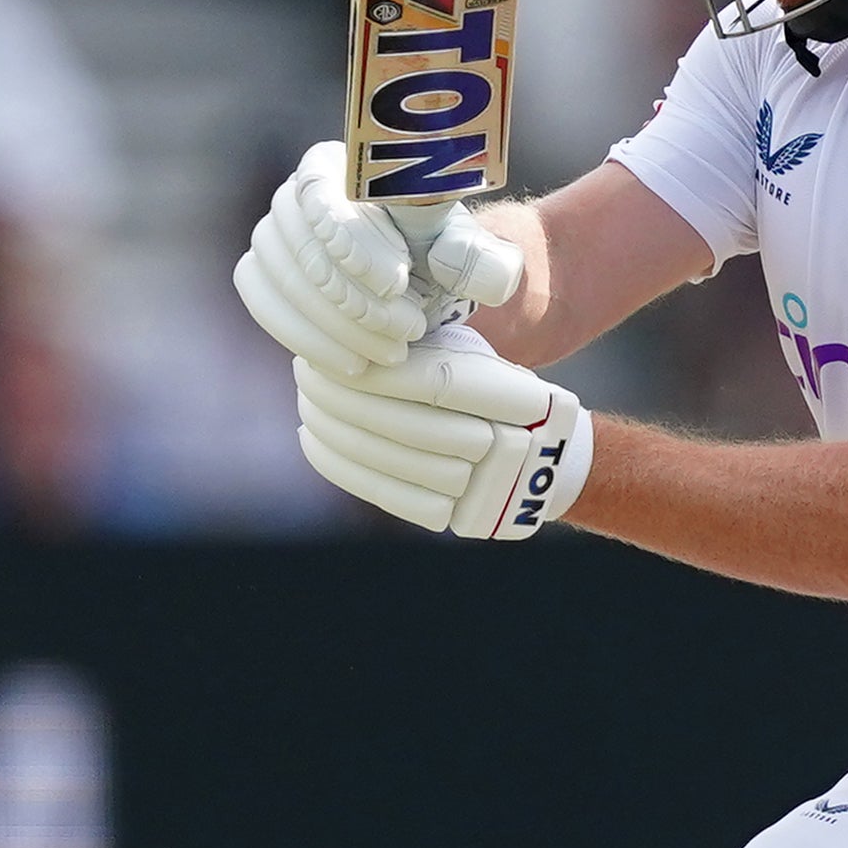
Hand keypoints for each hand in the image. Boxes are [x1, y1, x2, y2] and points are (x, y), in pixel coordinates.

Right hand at [234, 143, 526, 372]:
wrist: (412, 289)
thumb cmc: (436, 259)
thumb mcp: (463, 254)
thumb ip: (472, 257)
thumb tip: (480, 271)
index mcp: (341, 167)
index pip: (323, 191)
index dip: (351, 239)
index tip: (394, 284)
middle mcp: (296, 196)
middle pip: (300, 241)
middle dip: (353, 296)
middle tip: (408, 329)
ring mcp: (270, 236)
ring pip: (280, 276)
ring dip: (335, 323)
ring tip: (392, 351)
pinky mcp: (259, 277)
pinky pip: (264, 304)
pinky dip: (305, 338)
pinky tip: (353, 363)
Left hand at [295, 325, 591, 540]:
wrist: (542, 457)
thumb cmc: (491, 390)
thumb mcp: (476, 355)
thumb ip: (428, 347)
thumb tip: (352, 329)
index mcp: (521, 397)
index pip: (438, 383)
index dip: (380, 372)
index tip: (337, 351)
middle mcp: (509, 447)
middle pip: (411, 425)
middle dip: (347, 399)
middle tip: (305, 372)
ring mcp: (484, 489)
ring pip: (396, 462)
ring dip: (338, 431)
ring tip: (306, 400)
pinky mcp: (458, 517)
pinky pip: (391, 497)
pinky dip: (343, 468)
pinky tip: (312, 437)